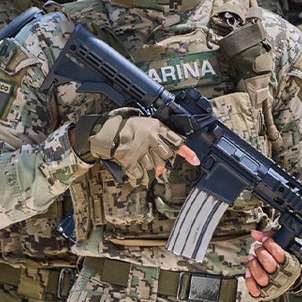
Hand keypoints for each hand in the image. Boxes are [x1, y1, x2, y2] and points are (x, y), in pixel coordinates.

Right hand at [71, 107, 187, 179]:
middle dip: (162, 161)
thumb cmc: (126, 126)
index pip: (176, 140)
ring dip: (150, 171)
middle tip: (154, 161)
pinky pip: (140, 174)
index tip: (196, 161)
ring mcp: (141, 150)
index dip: (187, 152)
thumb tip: (161, 165)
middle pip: (166, 157)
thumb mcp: (145, 123)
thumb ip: (157, 139)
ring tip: (143, 167)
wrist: (105, 130)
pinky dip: (139, 177)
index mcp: (156, 127)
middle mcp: (151, 138)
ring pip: (154, 167)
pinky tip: (137, 177)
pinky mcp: (131, 160)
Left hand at [245, 229, 287, 297]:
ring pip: (261, 277)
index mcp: (289, 263)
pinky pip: (255, 290)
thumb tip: (255, 233)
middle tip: (257, 248)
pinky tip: (248, 272)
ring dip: (254, 265)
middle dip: (261, 253)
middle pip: (270, 265)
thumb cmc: (285, 259)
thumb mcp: (283, 244)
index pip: (280, 254)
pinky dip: (250, 281)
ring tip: (251, 257)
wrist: (290, 279)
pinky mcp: (264, 292)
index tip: (265, 239)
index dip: (270, 244)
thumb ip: (270, 236)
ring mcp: (273, 285)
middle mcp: (282, 275)